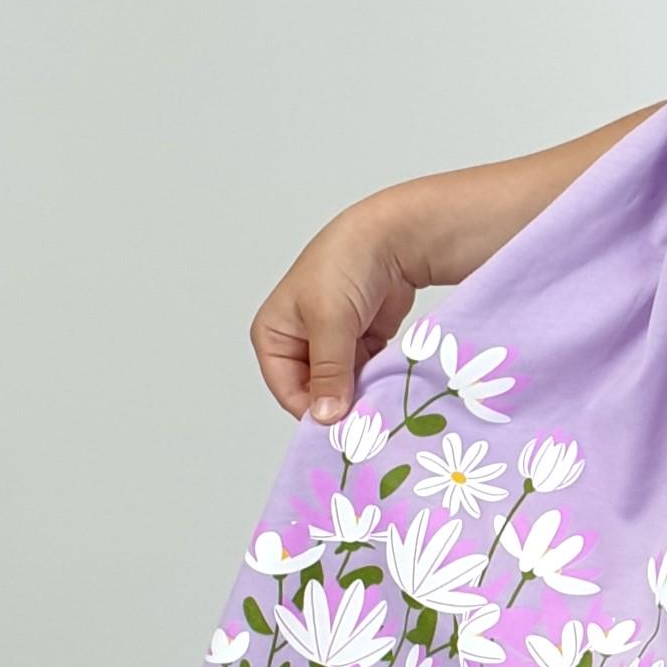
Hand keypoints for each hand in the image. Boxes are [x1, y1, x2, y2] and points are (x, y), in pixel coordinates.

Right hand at [249, 197, 420, 424]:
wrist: (392, 237)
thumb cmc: (345, 266)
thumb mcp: (329, 321)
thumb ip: (328, 372)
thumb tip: (326, 418)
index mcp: (273, 335)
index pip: (287, 390)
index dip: (312, 411)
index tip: (343, 429)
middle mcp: (298, 343)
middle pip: (315, 392)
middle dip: (339, 404)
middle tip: (365, 423)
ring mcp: (331, 344)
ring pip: (342, 387)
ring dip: (361, 395)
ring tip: (381, 407)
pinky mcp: (361, 343)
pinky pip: (365, 376)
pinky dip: (376, 383)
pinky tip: (391, 392)